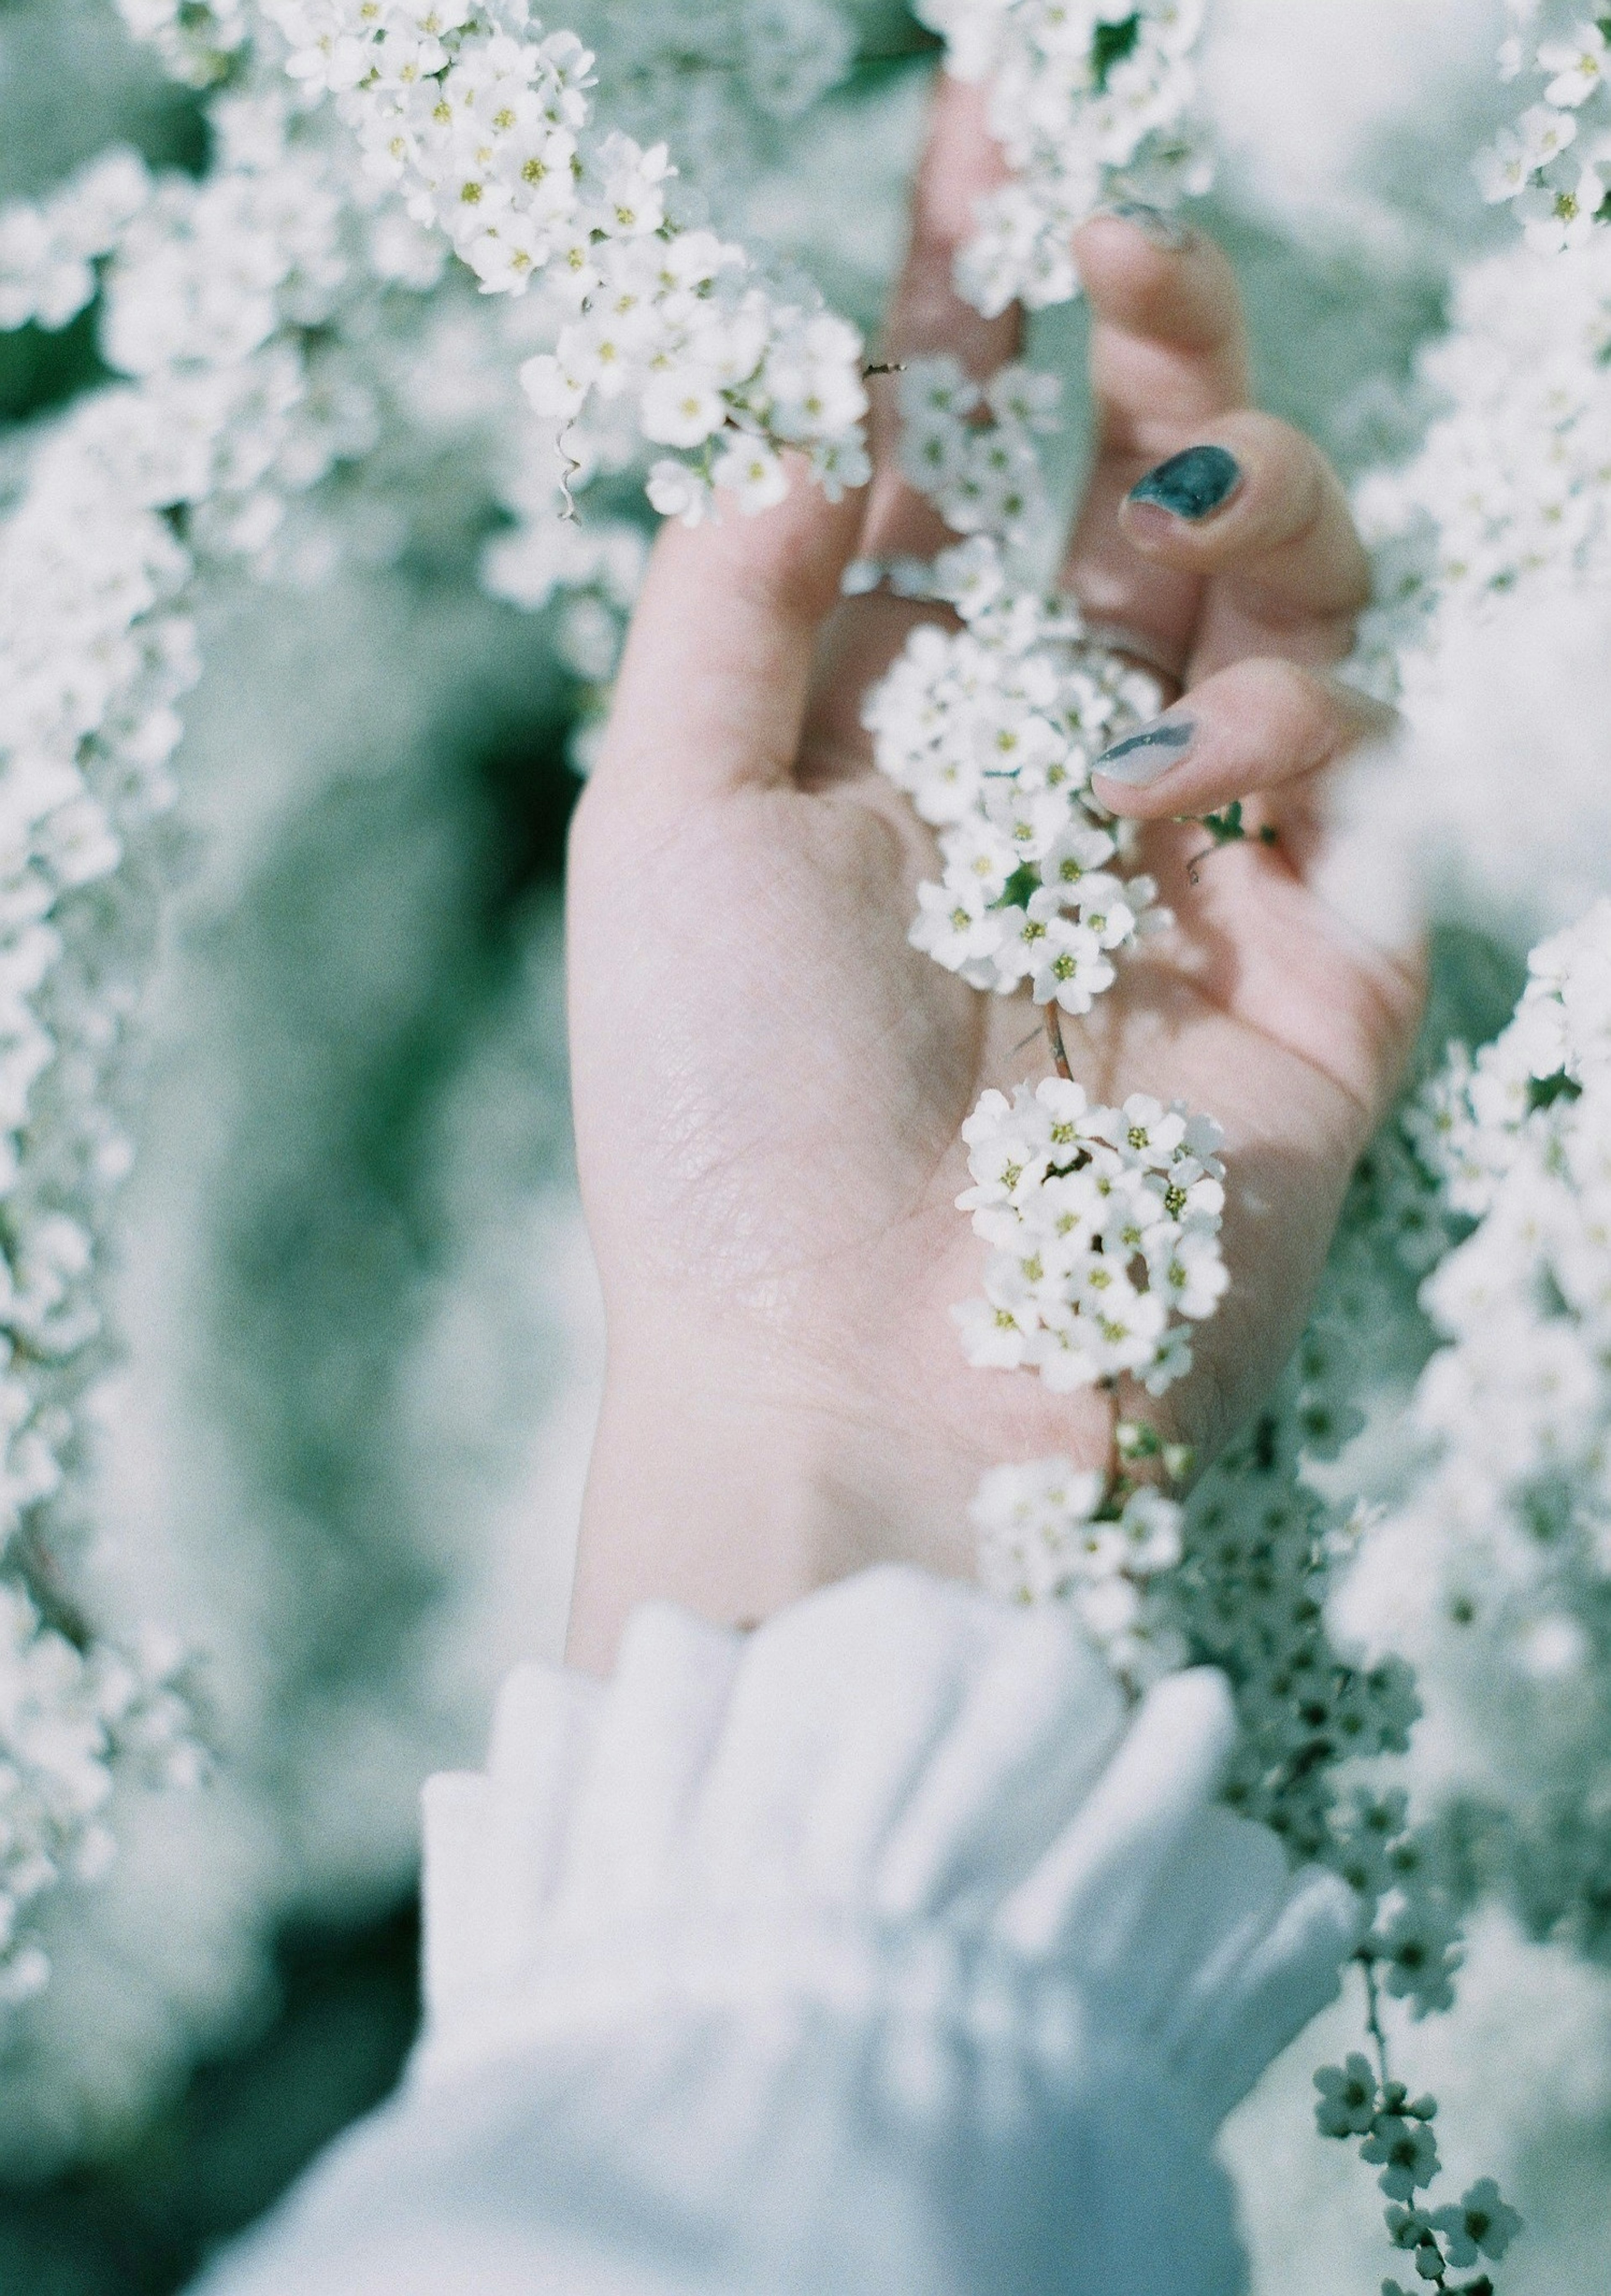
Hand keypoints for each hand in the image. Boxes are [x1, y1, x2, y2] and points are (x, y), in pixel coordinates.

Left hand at [563, 80, 1422, 1668]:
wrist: (855, 1379)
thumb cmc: (720, 1126)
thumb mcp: (661, 832)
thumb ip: (727, 612)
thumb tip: (809, 433)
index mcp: (896, 732)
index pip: (961, 470)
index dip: (977, 300)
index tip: (994, 126)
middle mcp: (1052, 774)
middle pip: (1151, 493)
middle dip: (1158, 341)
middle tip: (1123, 246)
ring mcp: (1196, 867)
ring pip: (1291, 593)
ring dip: (1249, 495)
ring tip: (1170, 509)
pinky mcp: (1316, 974)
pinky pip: (1358, 777)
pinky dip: (1278, 735)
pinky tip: (1173, 789)